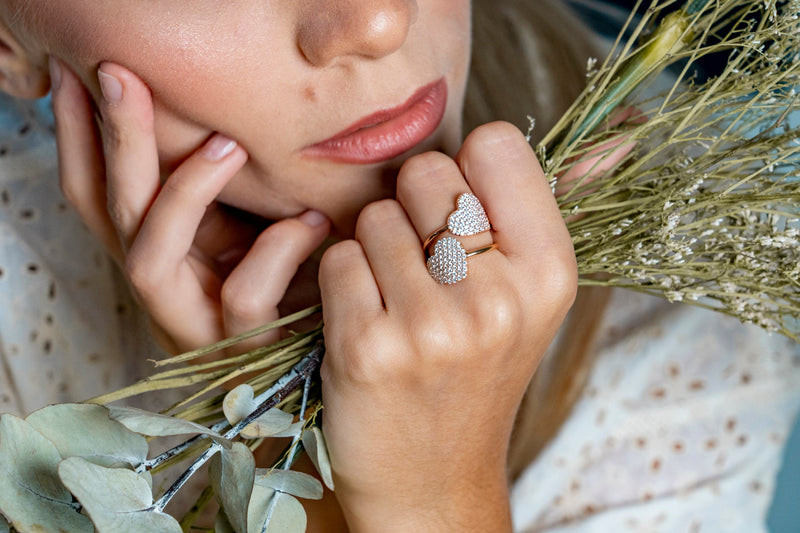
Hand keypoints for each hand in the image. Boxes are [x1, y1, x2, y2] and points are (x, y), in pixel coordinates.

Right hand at [49, 59, 330, 353]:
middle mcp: (160, 286)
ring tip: (228, 144)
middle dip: (114, 140)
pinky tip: (314, 221)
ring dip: (183, 192)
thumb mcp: (242, 231)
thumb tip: (216, 120)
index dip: (75, 138)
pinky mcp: (238, 343)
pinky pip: (244, 293)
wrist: (313, 361)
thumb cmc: (281, 284)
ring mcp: (192, 320)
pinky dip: (280, 248)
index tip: (71, 74)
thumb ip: (217, 191)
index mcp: (156, 253)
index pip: (93, 194)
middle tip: (119, 75)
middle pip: (114, 211)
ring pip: (150, 257)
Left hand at [319, 122, 576, 531]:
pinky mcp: (370, 349)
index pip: (495, 144)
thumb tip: (618, 136)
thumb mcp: (533, 298)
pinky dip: (344, 286)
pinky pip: (339, 261)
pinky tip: (368, 326)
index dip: (467, 173)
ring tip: (399, 303)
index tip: (464, 217)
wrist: (433, 477)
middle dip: (414, 210)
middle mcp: (500, 297)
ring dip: (375, 253)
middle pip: (426, 172)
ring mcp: (435, 326)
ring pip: (374, 217)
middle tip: (426, 269)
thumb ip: (545, 211)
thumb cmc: (477, 373)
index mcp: (551, 272)